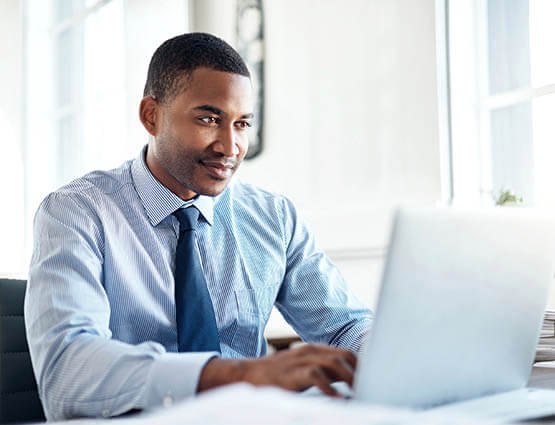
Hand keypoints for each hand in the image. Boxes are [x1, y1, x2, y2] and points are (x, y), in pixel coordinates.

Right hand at [197, 344, 356, 396]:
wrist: (248, 374)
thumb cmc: (279, 375)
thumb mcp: (304, 369)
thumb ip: (325, 372)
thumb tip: (350, 382)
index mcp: (316, 350)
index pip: (347, 353)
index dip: (363, 366)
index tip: (374, 380)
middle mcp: (311, 351)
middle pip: (344, 356)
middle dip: (360, 372)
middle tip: (371, 388)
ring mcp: (301, 360)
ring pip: (333, 363)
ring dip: (350, 377)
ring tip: (360, 392)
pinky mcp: (291, 373)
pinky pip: (315, 376)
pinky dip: (329, 387)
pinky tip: (337, 398)